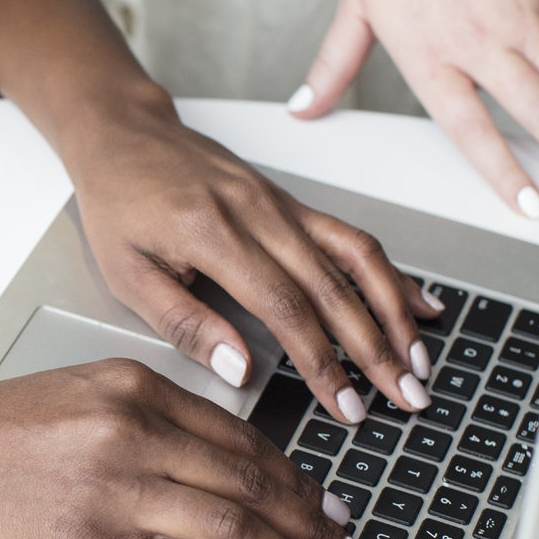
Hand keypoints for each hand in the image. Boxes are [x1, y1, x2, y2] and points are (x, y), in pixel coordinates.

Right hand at [0, 360, 373, 538]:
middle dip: (313, 527)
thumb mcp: (76, 395)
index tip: (327, 510)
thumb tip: (218, 463)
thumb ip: (145, 418)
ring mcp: (113, 489)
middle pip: (252, 482)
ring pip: (232, 528)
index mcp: (135, 387)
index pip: (241, 437)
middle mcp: (133, 430)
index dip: (296, 480)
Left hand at [57, 88, 437, 422]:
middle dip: (377, 350)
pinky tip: (418, 302)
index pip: (285, 308)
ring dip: (395, 313)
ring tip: (419, 361)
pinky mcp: (290, 201)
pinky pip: (349, 237)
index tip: (346, 405)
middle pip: (334, 289)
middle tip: (407, 398)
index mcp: (213, 234)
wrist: (125, 134)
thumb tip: (241, 369)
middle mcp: (258, 214)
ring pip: (356, 258)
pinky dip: (388, 272)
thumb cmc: (119, 203)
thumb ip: (184, 324)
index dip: (322, 362)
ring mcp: (280, 204)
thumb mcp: (126, 273)